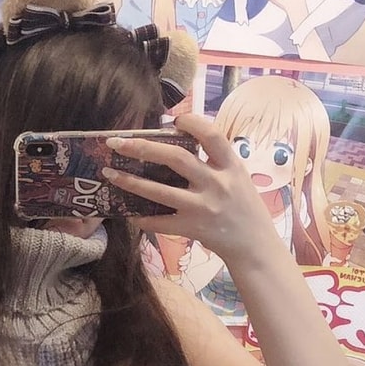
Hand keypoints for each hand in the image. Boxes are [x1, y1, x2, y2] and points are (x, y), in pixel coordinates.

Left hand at [102, 113, 282, 268]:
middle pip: (176, 158)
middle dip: (143, 147)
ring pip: (160, 192)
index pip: (211, 135)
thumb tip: (183, 137)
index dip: (191, 122)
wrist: (255, 246)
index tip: (173, 119)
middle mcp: (217, 184)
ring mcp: (203, 208)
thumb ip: (217, 159)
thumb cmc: (245, 207)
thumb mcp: (239, 176)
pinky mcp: (193, 229)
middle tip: (117, 141)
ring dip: (131, 182)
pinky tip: (128, 212)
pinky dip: (143, 218)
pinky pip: (161, 222)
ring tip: (109, 173)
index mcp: (231, 166)